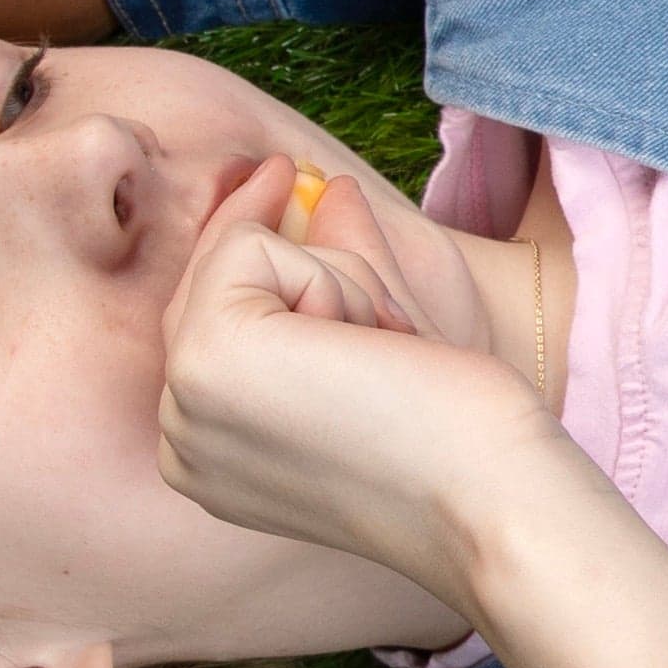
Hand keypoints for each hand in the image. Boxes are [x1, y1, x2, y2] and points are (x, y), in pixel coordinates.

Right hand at [157, 165, 562, 605]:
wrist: (489, 496)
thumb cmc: (457, 436)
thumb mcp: (381, 343)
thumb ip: (342, 266)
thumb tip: (331, 190)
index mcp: (207, 456)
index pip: (203, 318)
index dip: (240, 245)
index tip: (277, 170)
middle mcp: (178, 439)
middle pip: (212, 282)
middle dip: (318, 277)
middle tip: (391, 336)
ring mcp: (181, 403)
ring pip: (239, 258)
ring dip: (340, 286)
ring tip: (386, 359)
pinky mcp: (206, 358)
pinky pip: (257, 249)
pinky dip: (336, 281)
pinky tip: (371, 348)